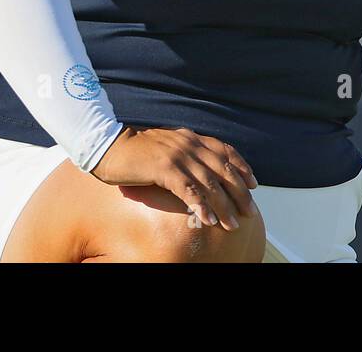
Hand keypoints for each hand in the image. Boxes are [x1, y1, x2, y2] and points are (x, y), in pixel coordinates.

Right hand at [91, 126, 258, 230]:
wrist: (108, 146)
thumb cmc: (137, 151)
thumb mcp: (168, 147)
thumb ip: (186, 155)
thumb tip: (202, 172)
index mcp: (191, 138)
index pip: (225, 151)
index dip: (242, 167)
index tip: (253, 184)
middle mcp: (189, 144)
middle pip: (223, 170)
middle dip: (239, 192)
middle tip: (249, 211)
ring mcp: (177, 156)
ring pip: (209, 183)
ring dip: (223, 205)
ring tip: (232, 223)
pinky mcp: (164, 168)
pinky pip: (188, 189)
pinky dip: (201, 205)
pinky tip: (208, 219)